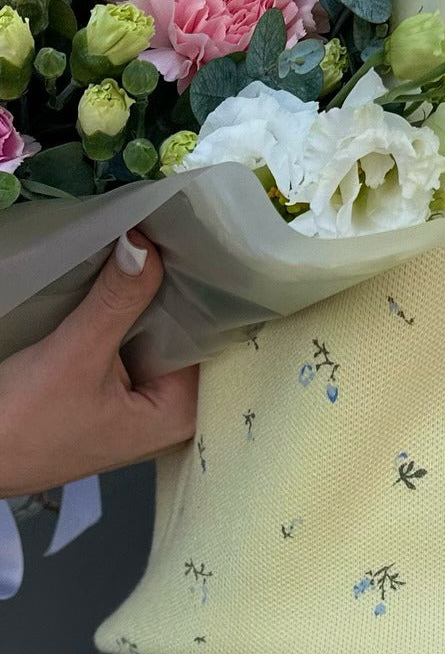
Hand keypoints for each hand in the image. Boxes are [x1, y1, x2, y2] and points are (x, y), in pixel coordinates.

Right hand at [0, 230, 198, 497]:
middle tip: (175, 229)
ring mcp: (140, 404)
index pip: (208, 337)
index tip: (199, 239)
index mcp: (182, 414)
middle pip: (185, 334)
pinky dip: (127, 316)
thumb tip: (145, 244)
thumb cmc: (25, 424)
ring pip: (157, 335)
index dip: (203, 288)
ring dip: (148, 298)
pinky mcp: (113, 395)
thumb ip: (117, 300)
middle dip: (176, 288)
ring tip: (155, 241)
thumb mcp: (76, 354)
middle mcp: (172, 412)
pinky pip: (133, 344)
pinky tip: (126, 277)